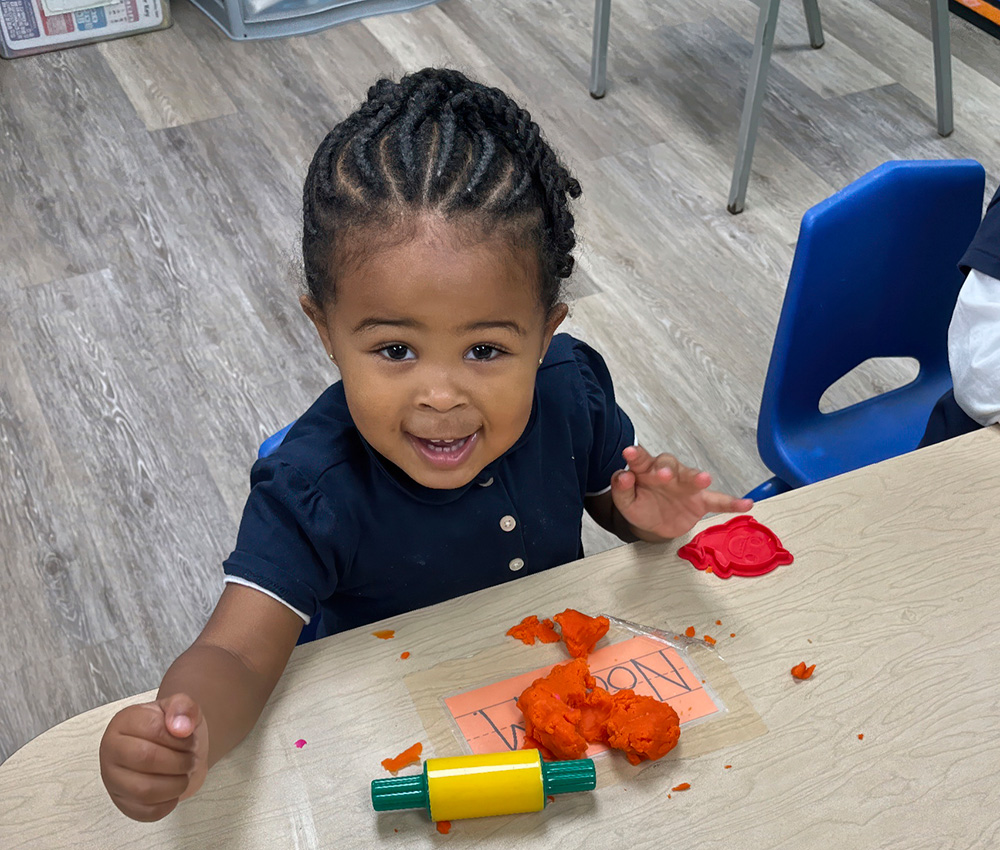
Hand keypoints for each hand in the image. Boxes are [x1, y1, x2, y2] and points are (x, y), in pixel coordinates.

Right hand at [99, 693, 208, 821]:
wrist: (175, 749)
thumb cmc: (173, 729)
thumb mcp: (182, 708)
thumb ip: (183, 707)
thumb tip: (180, 727)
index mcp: (123, 722)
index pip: (152, 728)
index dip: (179, 737)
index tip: (190, 739)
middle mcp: (111, 751)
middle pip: (146, 759)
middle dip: (179, 761)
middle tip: (191, 759)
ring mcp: (113, 780)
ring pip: (144, 790)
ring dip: (176, 783)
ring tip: (184, 773)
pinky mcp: (122, 804)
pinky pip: (146, 812)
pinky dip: (169, 803)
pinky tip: (174, 788)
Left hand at [611, 445, 752, 540]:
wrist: (653, 525)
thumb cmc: (639, 506)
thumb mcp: (625, 502)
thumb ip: (622, 489)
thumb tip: (623, 476)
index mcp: (645, 470)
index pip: (641, 459)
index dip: (636, 455)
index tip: (629, 453)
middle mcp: (667, 473)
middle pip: (669, 464)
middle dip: (666, 469)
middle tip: (663, 476)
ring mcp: (685, 486)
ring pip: (692, 477)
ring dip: (697, 477)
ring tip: (704, 479)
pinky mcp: (700, 501)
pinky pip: (718, 500)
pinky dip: (731, 503)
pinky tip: (746, 504)